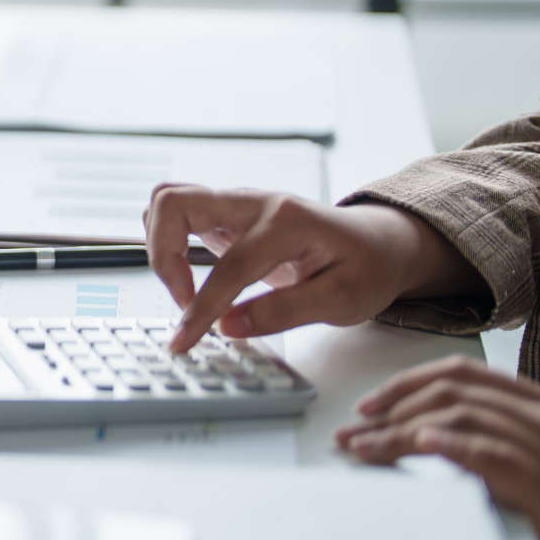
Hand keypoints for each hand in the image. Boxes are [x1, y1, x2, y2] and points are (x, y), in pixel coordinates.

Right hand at [143, 186, 484, 353]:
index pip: (228, 267)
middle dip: (162, 255)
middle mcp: (255, 202)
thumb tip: (228, 326)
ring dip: (160, 244)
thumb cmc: (366, 268)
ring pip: (168, 200)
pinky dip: (167, 239)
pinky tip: (187, 273)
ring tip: (183, 288)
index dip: (201, 309)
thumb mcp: (342, 300)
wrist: (379, 244)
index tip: (186, 340)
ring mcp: (238, 203)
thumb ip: (283, 312)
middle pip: (174, 203)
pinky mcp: (227, 213)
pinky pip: (178, 211)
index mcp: (287, 222)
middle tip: (180, 299)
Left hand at [337, 356, 539, 539]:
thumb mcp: (510, 463)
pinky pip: (493, 453)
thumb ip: (474, 438)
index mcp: (535, 405)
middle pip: (452, 396)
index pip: (463, 375)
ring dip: (403, 432)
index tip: (366, 407)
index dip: (407, 384)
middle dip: (392, 413)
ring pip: (463, 419)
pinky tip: (422, 444)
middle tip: (351, 436)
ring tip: (366, 448)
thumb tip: (407, 435)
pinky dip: (454, 446)